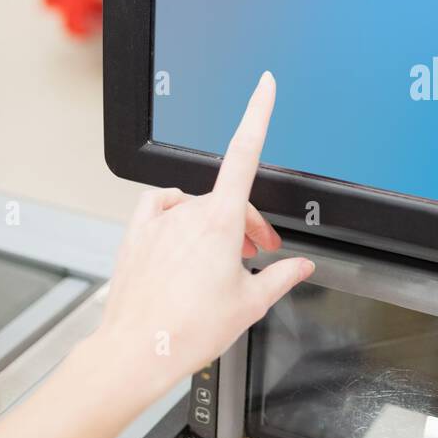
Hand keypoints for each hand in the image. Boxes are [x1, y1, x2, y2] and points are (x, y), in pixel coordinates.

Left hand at [92, 71, 312, 395]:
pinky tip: (183, 235)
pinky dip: (177, 214)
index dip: (258, 113)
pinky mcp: (136, 235)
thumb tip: (300, 266)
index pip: (246, 152)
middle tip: (259, 256)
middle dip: (249, 223)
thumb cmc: (189, 330)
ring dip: (216, 227)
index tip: (265, 85)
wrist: (138, 351)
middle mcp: (187, 213)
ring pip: (198, 208)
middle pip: (230, 199)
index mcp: (220, 221)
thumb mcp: (250, 304)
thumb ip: (281, 276)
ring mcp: (159, 222)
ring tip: (222, 264)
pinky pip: (161, 206)